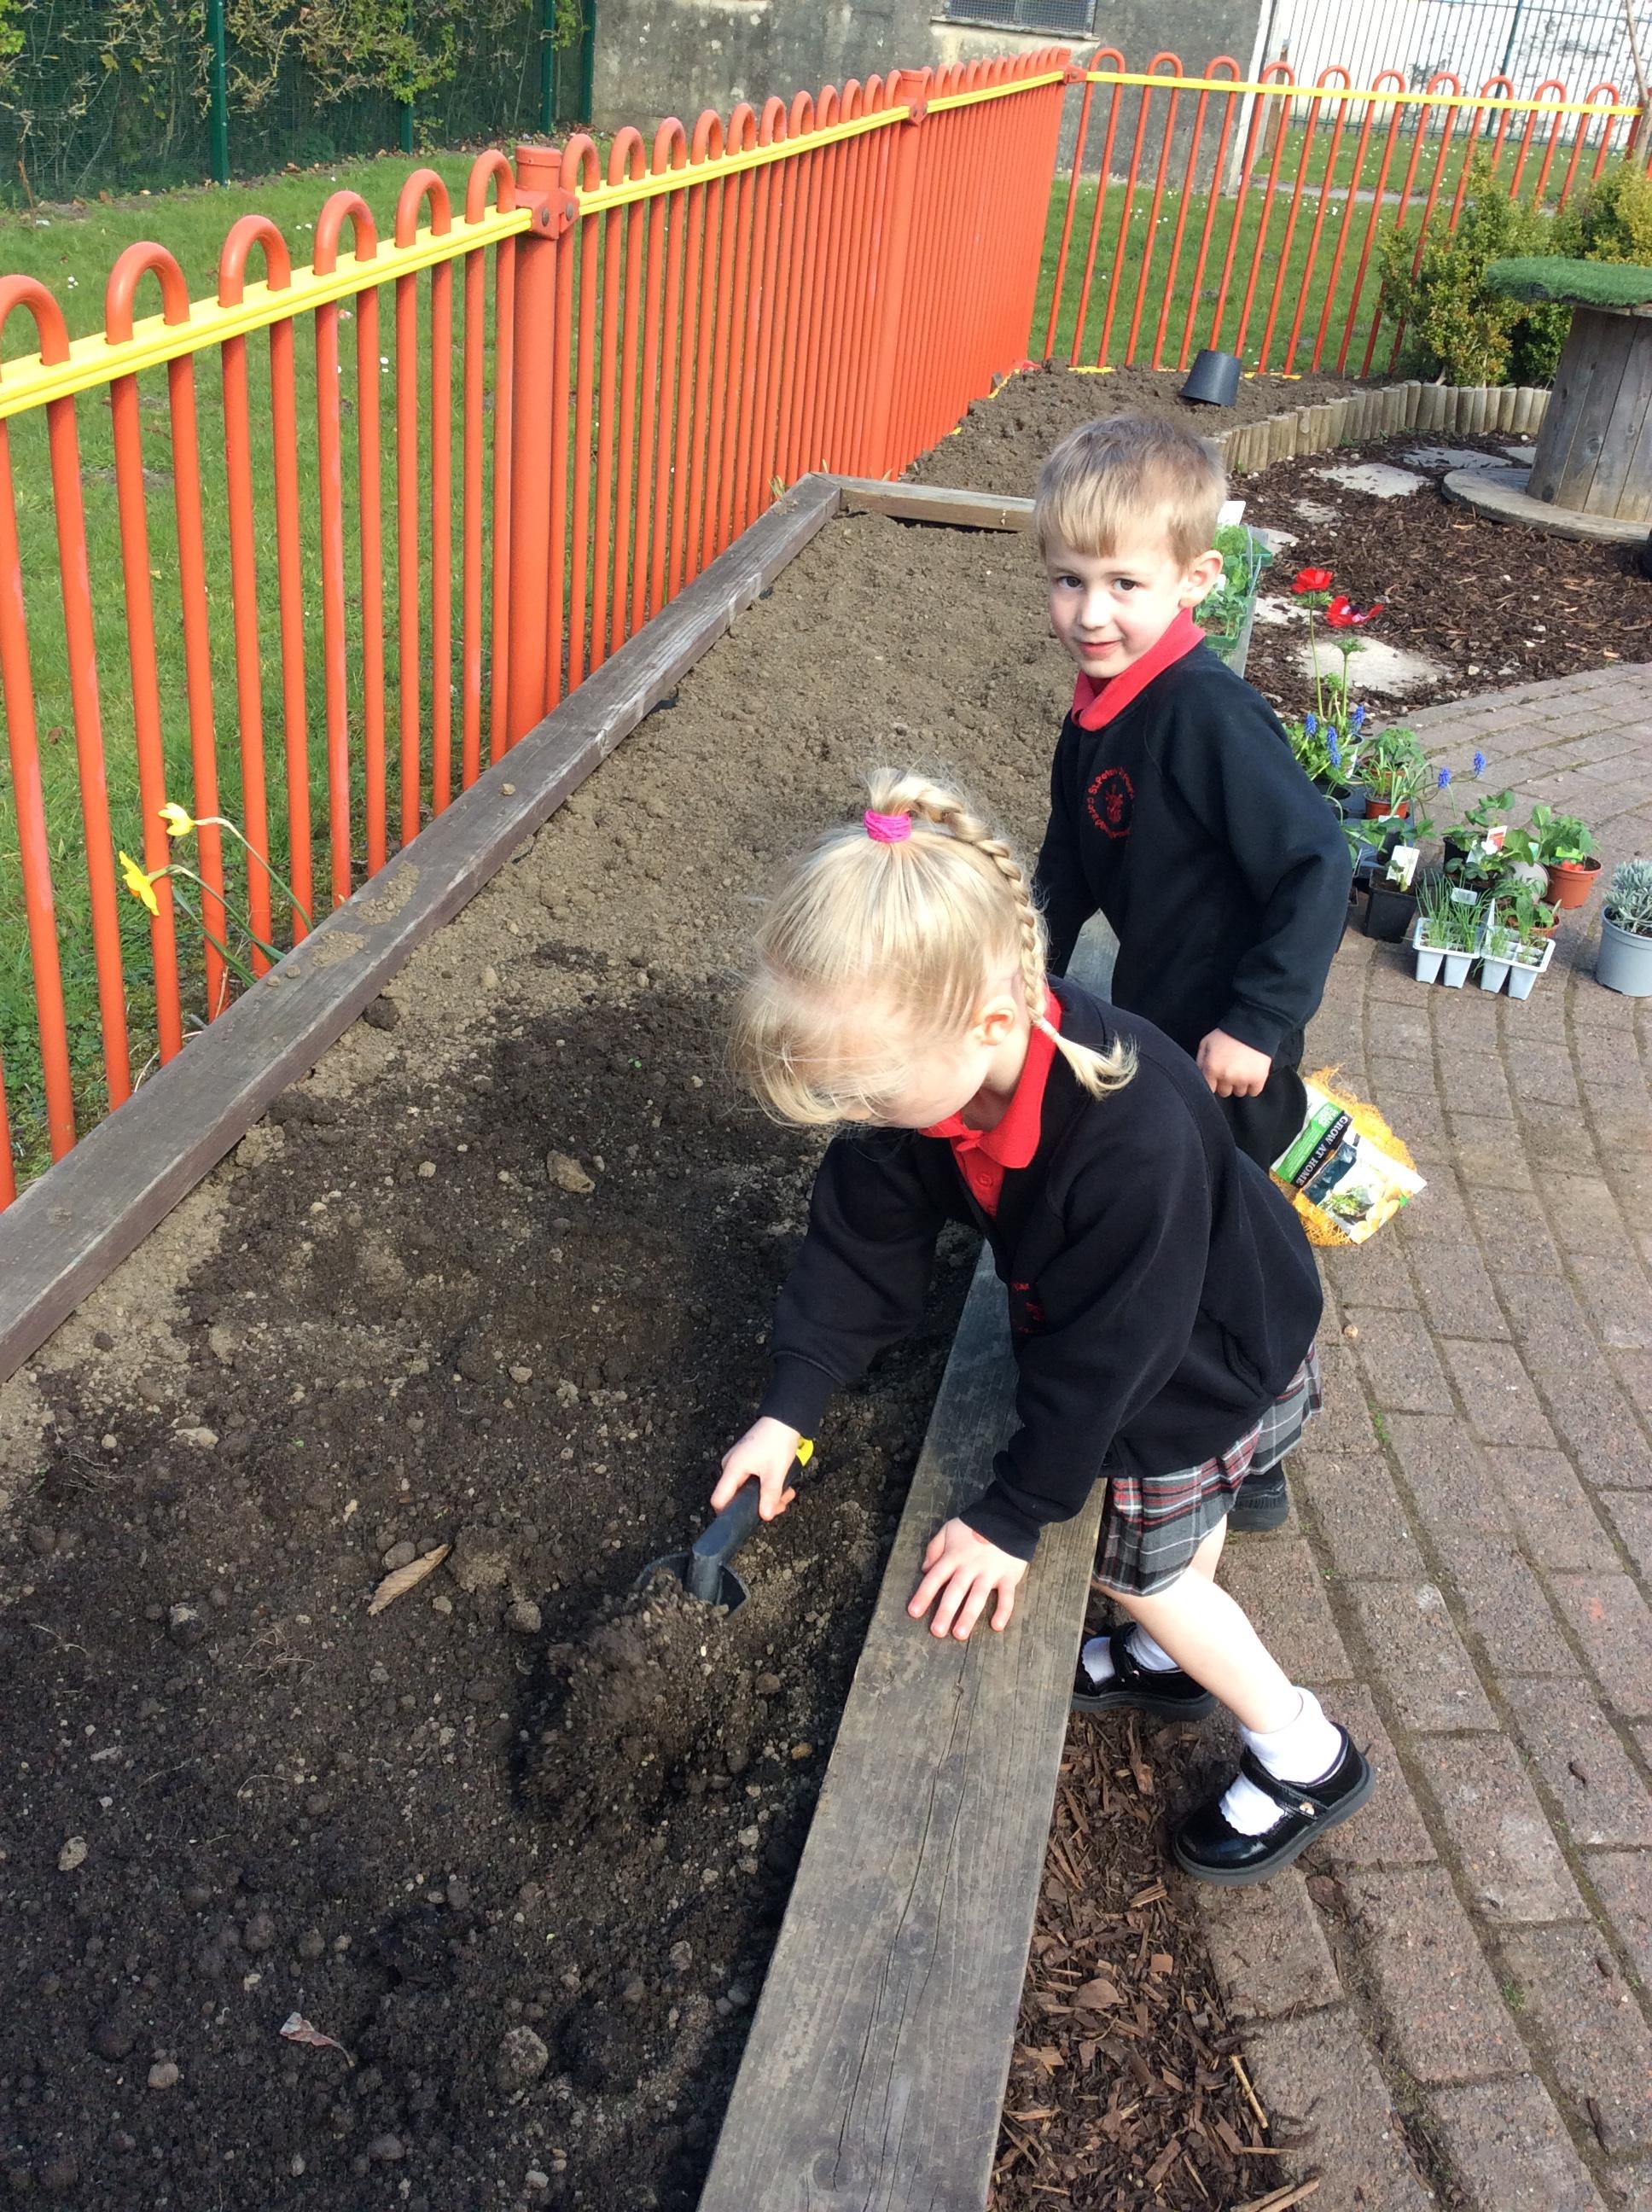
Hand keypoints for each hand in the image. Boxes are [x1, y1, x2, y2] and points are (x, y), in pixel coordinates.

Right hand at [711, 1416, 802, 1520]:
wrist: (784, 1419)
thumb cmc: (777, 1439)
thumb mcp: (775, 1472)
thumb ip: (769, 1495)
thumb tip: (764, 1516)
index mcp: (732, 1468)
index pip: (719, 1499)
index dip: (728, 1514)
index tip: (744, 1522)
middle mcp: (732, 1467)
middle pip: (737, 1497)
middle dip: (759, 1505)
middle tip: (779, 1505)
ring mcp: (740, 1464)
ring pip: (749, 1490)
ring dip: (768, 1496)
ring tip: (786, 1494)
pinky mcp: (748, 1462)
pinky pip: (754, 1481)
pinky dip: (768, 1486)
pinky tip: (783, 1487)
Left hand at [908, 1518, 1027, 1640]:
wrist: (1008, 1518)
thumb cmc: (974, 1525)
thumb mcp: (949, 1530)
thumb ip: (935, 1548)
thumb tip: (925, 1569)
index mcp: (953, 1557)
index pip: (935, 1578)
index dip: (923, 1595)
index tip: (914, 1612)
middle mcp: (970, 1567)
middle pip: (955, 1591)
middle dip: (945, 1612)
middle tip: (937, 1631)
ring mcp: (989, 1572)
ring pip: (978, 1597)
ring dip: (969, 1616)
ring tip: (960, 1633)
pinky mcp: (1008, 1576)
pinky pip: (1007, 1596)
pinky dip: (1003, 1611)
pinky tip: (996, 1626)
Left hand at [1197, 1028, 1272, 1098]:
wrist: (1251, 1026)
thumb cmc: (1226, 1034)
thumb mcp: (1206, 1043)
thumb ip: (1200, 1062)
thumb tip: (1200, 1076)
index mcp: (1211, 1068)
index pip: (1209, 1089)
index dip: (1213, 1082)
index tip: (1218, 1076)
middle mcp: (1226, 1076)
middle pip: (1224, 1092)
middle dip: (1226, 1083)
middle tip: (1231, 1070)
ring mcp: (1243, 1079)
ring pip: (1239, 1093)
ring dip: (1240, 1084)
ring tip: (1242, 1070)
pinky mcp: (1258, 1079)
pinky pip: (1253, 1092)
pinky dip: (1253, 1086)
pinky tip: (1252, 1074)